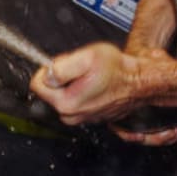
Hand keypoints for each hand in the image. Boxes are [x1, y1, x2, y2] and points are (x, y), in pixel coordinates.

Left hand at [34, 42, 176, 146]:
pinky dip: (82, 90)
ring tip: (90, 75)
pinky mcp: (90, 116)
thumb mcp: (86, 58)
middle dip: (61, 76)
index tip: (63, 64)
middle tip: (80, 68)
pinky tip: (95, 83)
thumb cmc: (118, 70)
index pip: (37, 84)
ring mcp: (82, 117)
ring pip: (63, 95)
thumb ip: (60, 66)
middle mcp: (72, 115)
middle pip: (50, 90)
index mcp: (66, 103)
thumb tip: (46, 73)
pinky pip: (77, 100)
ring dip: (72, 83)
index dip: (49, 68)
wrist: (139, 81)